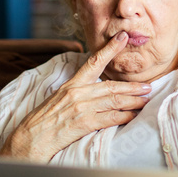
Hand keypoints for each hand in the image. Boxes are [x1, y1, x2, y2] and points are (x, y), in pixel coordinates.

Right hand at [0, 32, 151, 161]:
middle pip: (111, 86)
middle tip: (148, 85)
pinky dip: (124, 116)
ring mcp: (81, 107)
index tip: (123, 38)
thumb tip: (94, 91)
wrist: (30, 138)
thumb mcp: (58, 100)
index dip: (110, 49)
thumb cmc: (43, 121)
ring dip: (133, 101)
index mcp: (71, 84)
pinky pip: (110, 118)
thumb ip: (76, 93)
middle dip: (132, 86)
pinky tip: (133, 116)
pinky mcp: (84, 123)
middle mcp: (77, 93)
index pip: (93, 62)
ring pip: (114, 101)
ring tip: (145, 100)